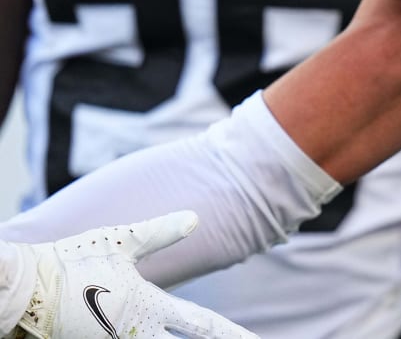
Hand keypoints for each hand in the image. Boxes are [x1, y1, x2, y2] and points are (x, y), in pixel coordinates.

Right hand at [3, 211, 257, 338]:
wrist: (24, 289)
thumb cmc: (71, 260)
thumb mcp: (120, 241)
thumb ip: (160, 232)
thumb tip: (195, 218)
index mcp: (150, 305)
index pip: (203, 325)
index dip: (233, 334)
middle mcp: (136, 333)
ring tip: (195, 337)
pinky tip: (149, 335)